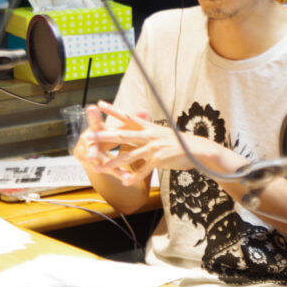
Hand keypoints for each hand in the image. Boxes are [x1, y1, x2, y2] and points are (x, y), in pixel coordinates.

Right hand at [73, 103, 141, 169]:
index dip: (93, 116)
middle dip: (92, 151)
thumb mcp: (118, 127)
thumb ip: (131, 121)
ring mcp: (94, 157)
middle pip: (92, 146)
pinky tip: (128, 180)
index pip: (95, 122)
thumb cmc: (108, 136)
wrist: (95, 153)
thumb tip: (145, 111)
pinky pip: (111, 171)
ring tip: (112, 170)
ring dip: (111, 167)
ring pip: (102, 163)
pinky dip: (120, 175)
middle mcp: (91, 144)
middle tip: (92, 155)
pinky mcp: (101, 167)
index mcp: (96, 130)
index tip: (93, 107)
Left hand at [88, 101, 222, 185]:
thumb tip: (140, 126)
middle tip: (88, 138)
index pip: (128, 117)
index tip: (99, 104)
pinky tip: (125, 183)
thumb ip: (150, 131)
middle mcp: (150, 135)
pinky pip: (143, 170)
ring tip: (99, 168)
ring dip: (113, 164)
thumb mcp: (163, 133)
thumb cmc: (180, 143)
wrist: (198, 150)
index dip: (114, 110)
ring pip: (129, 156)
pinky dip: (134, 178)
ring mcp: (154, 148)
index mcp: (150, 127)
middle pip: (123, 136)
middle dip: (104, 138)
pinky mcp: (159, 160)